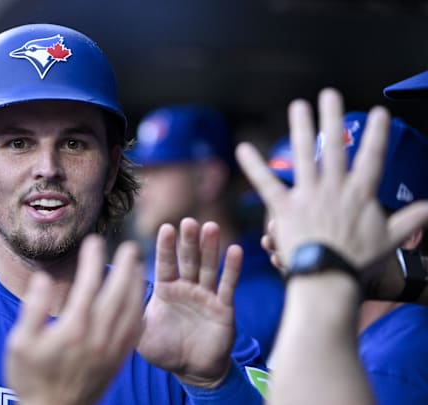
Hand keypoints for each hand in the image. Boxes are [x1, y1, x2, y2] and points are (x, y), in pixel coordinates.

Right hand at [6, 235, 144, 404]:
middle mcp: (98, 337)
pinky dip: (140, 311)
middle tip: (131, 246)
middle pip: (118, 293)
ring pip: (131, 310)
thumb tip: (43, 279)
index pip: (89, 285)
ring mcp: (111, 350)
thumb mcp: (19, 344)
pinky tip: (140, 300)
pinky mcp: (118, 361)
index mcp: (74, 329)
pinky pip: (135, 331)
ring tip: (138, 266)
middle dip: (126, 267)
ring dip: (137, 285)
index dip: (93, 260)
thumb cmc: (30, 379)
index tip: (95, 240)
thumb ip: (32, 309)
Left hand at [137, 218, 241, 387]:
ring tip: (211, 227)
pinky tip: (235, 250)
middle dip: (188, 241)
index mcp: (166, 290)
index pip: (165, 264)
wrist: (192, 371)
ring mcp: (206, 296)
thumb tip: (109, 298)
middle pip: (188, 260)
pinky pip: (227, 286)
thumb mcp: (141, 333)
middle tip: (189, 221)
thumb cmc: (165, 350)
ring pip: (208, 268)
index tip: (166, 227)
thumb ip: (130, 315)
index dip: (166, 247)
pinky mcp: (224, 308)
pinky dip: (232, 269)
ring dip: (210, 248)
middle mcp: (186, 288)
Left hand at [236, 88, 427, 276]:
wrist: (328, 279)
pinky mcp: (284, 207)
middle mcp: (334, 188)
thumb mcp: (391, 239)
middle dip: (332, 118)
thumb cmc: (358, 261)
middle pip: (335, 147)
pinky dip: (254, 165)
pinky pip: (266, 182)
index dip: (376, 134)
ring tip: (298, 106)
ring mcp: (308, 196)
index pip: (372, 157)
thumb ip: (411, 219)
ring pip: (303, 155)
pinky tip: (242, 148)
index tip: (378, 112)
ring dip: (300, 128)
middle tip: (329, 94)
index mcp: (360, 194)